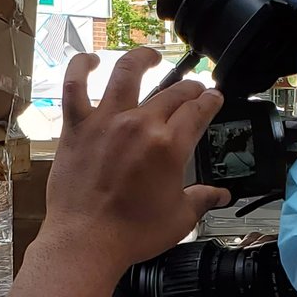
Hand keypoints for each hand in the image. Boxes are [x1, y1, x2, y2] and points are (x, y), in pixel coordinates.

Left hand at [43, 48, 228, 273]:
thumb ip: (202, 199)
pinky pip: (75, 87)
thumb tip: (221, 196)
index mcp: (170, 147)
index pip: (199, 110)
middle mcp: (140, 125)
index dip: (211, 100)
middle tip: (193, 89)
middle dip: (189, 87)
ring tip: (150, 55)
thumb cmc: (132, 233)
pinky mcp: (77, 127)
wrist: (86, 241)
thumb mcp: (180, 218)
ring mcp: (106, 121)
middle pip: (172, 92)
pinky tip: (89, 60)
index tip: (214, 97)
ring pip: (126, 73)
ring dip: (142, 58)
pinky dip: (80, 67)